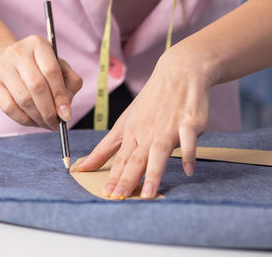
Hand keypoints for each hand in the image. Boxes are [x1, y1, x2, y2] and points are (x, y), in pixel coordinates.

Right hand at [0, 36, 82, 129]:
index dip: (60, 96)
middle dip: (49, 110)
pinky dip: (24, 120)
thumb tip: (66, 108)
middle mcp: (18, 52)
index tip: (66, 114)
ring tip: (47, 123)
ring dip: (38, 117)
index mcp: (37, 44)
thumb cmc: (37, 65)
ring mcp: (2, 67)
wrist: (2, 59)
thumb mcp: (57, 64)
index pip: (51, 71)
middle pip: (37, 86)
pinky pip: (9, 108)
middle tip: (57, 124)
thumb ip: (70, 81)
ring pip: (24, 99)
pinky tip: (33, 121)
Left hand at [72, 48, 212, 198]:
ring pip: (159, 152)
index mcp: (130, 132)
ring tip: (149, 194)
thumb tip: (82, 168)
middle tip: (118, 198)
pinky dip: (188, 154)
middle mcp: (147, 131)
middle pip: (135, 159)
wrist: (178, 72)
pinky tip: (188, 170)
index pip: (119, 158)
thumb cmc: (150, 102)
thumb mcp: (124, 122)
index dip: (112, 177)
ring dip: (153, 173)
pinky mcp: (189, 123)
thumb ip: (106, 148)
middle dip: (126, 180)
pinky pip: (189, 140)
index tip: (105, 195)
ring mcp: (168, 127)